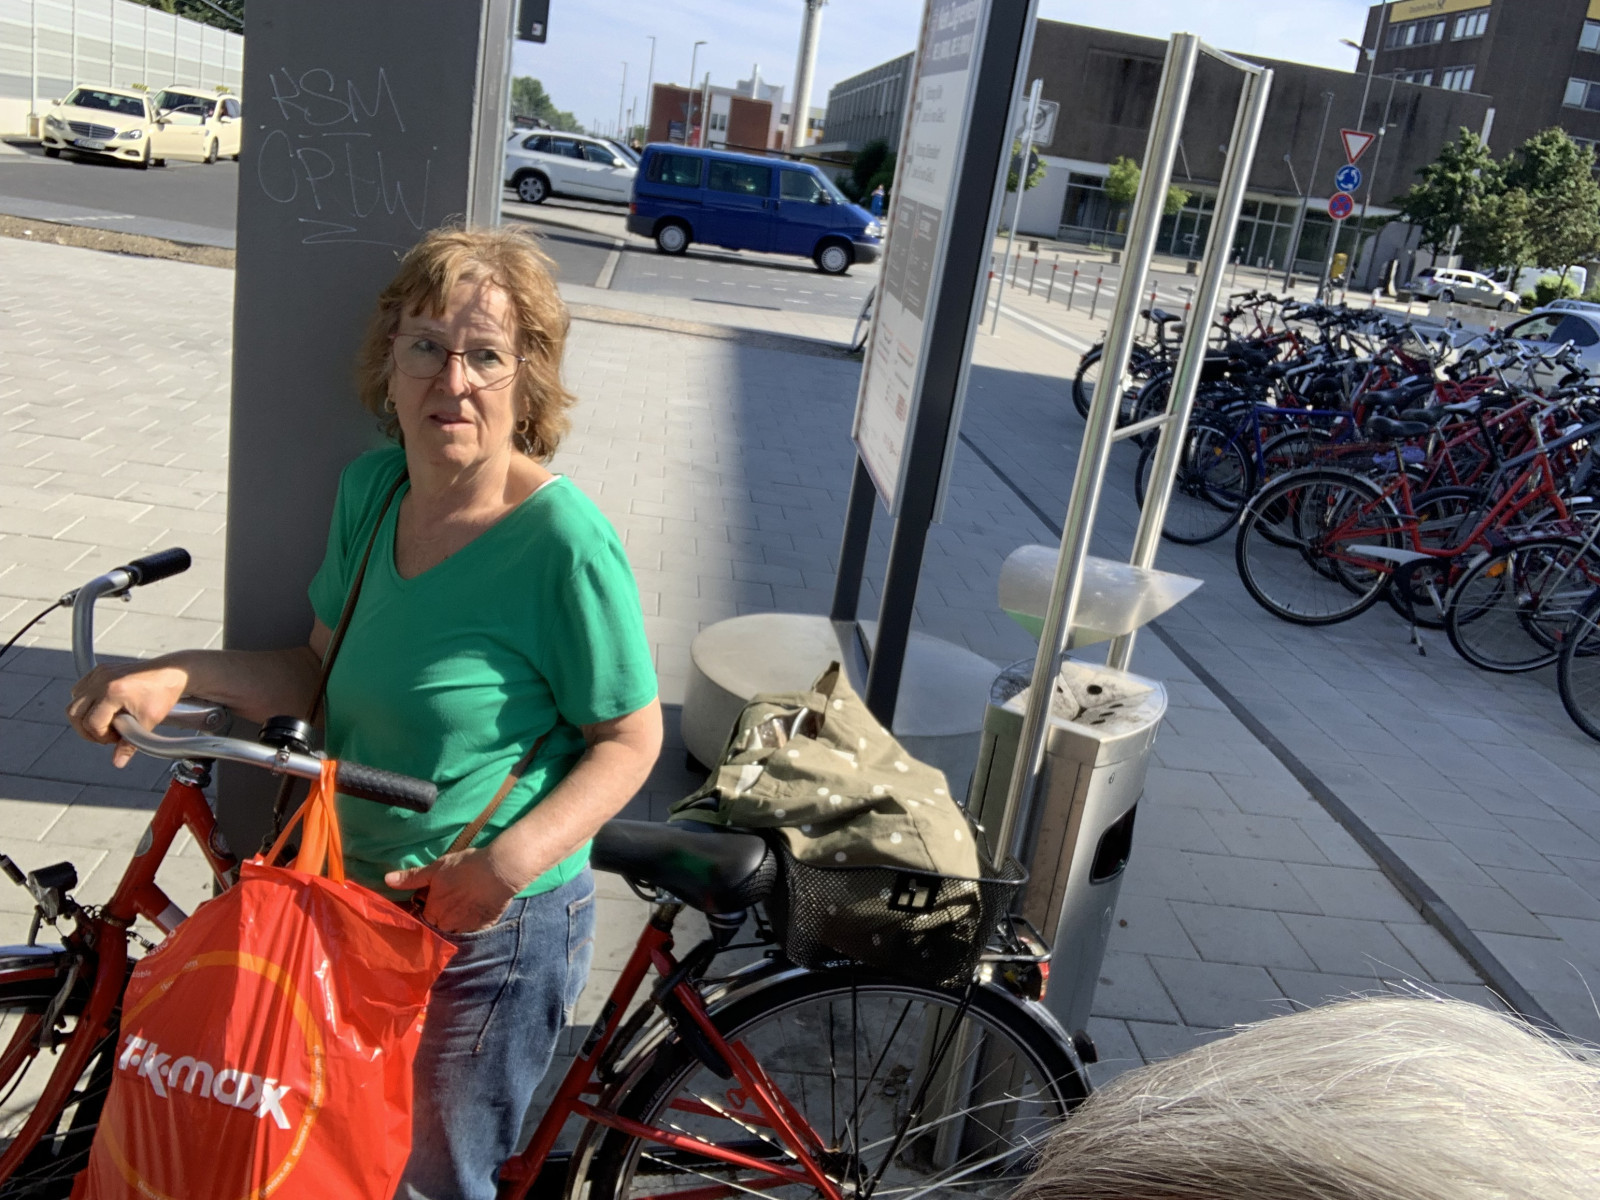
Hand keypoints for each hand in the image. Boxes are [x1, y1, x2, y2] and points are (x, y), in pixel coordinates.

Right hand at [66, 662, 189, 767]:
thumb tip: (118, 762)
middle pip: (74, 713)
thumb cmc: (163, 694)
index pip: (91, 723)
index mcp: (113, 692)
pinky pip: (80, 690)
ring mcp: (99, 673)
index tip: (117, 737)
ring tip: (107, 722)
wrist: (172, 673)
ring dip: (85, 717)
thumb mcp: (149, 722)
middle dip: (87, 730)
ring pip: (74, 702)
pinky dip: (86, 704)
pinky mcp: (99, 670)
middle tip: (106, 735)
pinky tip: (105, 709)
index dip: (101, 736)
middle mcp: (102, 680)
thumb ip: (131, 744)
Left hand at [386, 848, 522, 933]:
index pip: (424, 916)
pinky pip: (474, 929)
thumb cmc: (465, 867)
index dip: (429, 906)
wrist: (500, 870)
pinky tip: (478, 908)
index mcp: (434, 911)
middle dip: (442, 915)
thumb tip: (386, 880)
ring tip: (465, 903)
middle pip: (439, 925)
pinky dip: (473, 922)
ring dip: (457, 920)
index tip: (436, 897)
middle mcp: (448, 923)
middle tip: (451, 898)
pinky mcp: (484, 926)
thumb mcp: (436, 868)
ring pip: (456, 928)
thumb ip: (412, 877)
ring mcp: (467, 927)